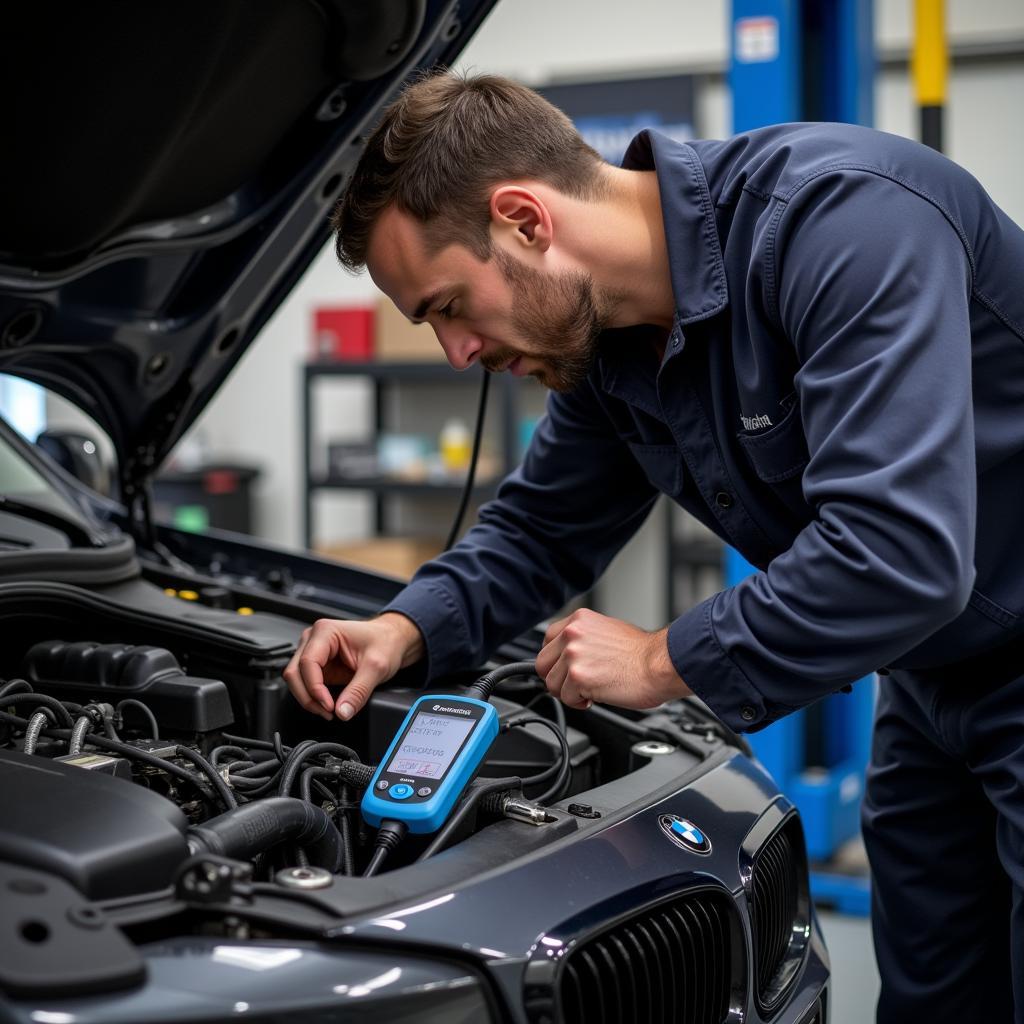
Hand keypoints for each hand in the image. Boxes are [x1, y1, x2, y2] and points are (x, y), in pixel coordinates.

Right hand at [283, 612, 424, 720]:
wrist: (392, 640)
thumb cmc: (385, 642)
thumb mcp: (377, 667)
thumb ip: (358, 692)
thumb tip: (342, 712)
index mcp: (325, 631)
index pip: (308, 663)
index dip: (315, 689)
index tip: (329, 706)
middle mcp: (314, 639)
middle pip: (295, 673)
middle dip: (308, 697)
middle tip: (328, 712)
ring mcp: (313, 652)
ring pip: (296, 680)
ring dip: (309, 699)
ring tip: (329, 711)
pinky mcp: (317, 665)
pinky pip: (306, 684)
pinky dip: (313, 698)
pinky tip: (328, 705)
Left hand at [536, 608, 691, 710]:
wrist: (659, 664)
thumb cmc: (642, 653)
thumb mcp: (607, 631)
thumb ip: (583, 639)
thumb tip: (569, 653)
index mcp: (579, 620)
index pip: (547, 639)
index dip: (555, 659)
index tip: (563, 667)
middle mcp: (572, 634)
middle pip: (542, 663)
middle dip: (557, 678)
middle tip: (576, 684)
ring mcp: (573, 655)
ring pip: (551, 684)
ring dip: (569, 692)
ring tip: (591, 689)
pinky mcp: (578, 677)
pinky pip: (566, 698)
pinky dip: (580, 702)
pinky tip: (596, 695)